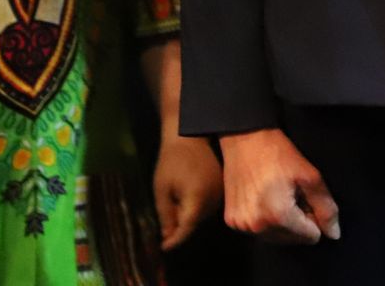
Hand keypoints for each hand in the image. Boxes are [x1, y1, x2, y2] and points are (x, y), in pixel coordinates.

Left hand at [155, 135, 223, 250]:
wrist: (189, 137)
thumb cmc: (171, 162)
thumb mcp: (162, 190)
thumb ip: (166, 215)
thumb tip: (168, 236)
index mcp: (198, 199)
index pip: (188, 228)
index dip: (175, 240)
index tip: (163, 247)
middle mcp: (214, 198)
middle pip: (197, 223)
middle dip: (181, 229)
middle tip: (165, 230)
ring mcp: (220, 191)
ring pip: (204, 215)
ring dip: (190, 219)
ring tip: (174, 213)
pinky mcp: (222, 185)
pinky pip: (210, 204)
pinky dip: (197, 209)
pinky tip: (185, 202)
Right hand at [218, 128, 339, 244]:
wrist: (245, 140)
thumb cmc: (280, 154)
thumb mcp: (310, 176)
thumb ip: (325, 208)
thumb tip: (334, 235)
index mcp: (278, 217)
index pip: (310, 236)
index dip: (314, 216)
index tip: (305, 196)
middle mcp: (256, 227)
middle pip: (292, 239)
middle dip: (298, 221)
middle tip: (292, 194)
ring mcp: (241, 226)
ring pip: (275, 238)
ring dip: (282, 223)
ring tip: (278, 195)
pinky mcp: (231, 221)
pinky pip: (258, 231)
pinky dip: (265, 220)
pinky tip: (264, 199)